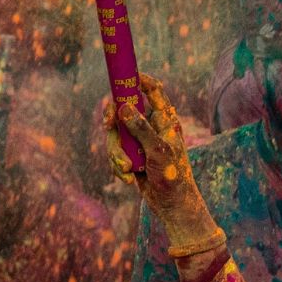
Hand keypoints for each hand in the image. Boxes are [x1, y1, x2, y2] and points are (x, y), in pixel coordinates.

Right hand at [105, 74, 219, 252]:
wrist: (172, 205)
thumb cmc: (173, 175)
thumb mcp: (157, 150)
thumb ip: (140, 128)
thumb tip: (123, 106)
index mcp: (164, 119)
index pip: (153, 90)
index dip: (139, 79)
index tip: (124, 76)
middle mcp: (151, 126)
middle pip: (124, 110)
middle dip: (114, 122)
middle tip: (107, 125)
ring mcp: (140, 141)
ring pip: (116, 135)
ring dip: (117, 153)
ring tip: (127, 169)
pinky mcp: (131, 156)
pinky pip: (115, 153)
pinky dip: (118, 166)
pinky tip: (128, 179)